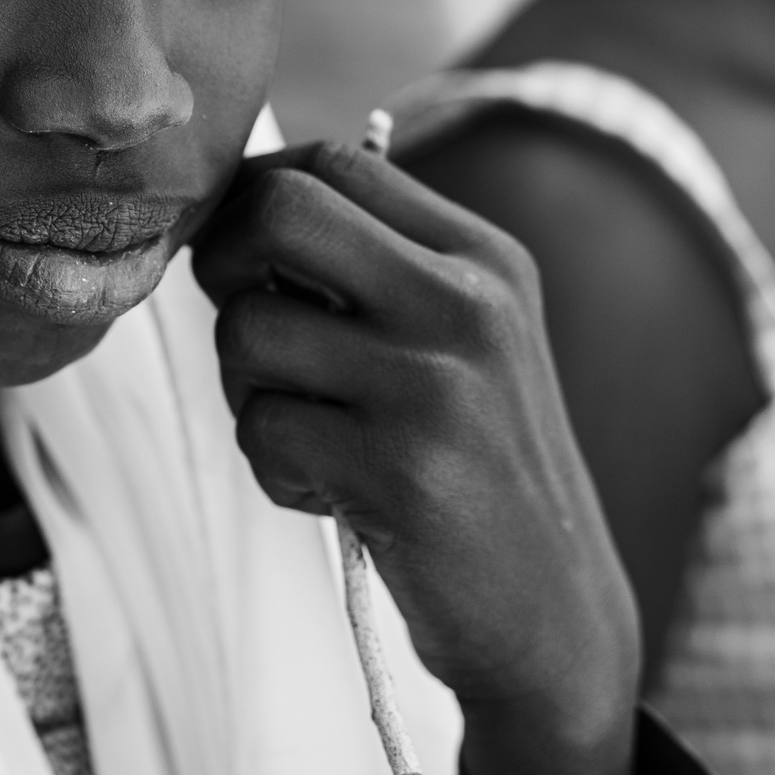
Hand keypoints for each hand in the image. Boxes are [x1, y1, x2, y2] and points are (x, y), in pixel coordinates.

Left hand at [192, 141, 639, 774]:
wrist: (552, 615)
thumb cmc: (469, 463)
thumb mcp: (458, 338)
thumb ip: (371, 264)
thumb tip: (237, 204)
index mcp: (483, 255)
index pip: (335, 159)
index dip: (256, 195)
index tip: (243, 256)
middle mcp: (469, 302)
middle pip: (281, 210)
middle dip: (223, 261)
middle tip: (244, 325)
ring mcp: (439, 383)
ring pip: (250, 330)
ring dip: (245, 391)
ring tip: (306, 434)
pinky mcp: (404, 470)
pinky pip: (263, 430)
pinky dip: (272, 468)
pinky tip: (329, 493)